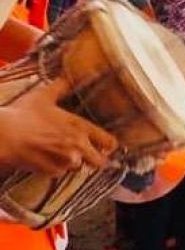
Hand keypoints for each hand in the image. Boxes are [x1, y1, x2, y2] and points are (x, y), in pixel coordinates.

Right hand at [0, 78, 117, 177]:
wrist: (3, 135)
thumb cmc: (21, 114)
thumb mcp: (43, 96)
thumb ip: (61, 86)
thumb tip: (69, 76)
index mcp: (80, 127)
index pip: (109, 142)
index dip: (108, 145)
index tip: (104, 146)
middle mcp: (78, 145)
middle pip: (100, 162)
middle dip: (95, 159)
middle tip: (86, 155)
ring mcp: (66, 160)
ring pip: (78, 168)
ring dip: (72, 163)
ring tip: (58, 152)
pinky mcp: (52, 171)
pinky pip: (60, 173)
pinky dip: (55, 168)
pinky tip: (44, 157)